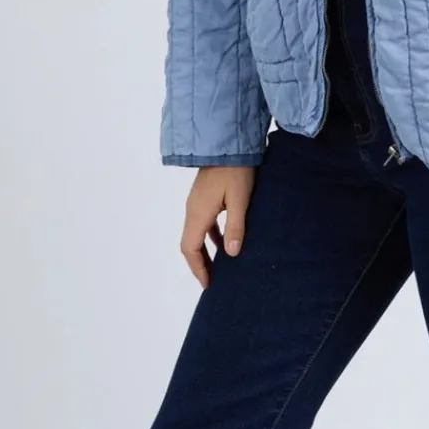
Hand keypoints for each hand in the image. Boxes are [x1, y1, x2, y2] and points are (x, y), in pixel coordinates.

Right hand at [181, 165, 255, 287]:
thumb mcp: (239, 200)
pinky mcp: (203, 197)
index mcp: (198, 213)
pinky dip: (209, 237)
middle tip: (211, 280)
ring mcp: (196, 203)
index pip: (190, 248)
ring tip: (218, 266)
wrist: (227, 144)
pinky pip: (201, 223)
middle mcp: (192, 210)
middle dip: (199, 263)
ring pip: (194, 234)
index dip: (198, 268)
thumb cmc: (236, 170)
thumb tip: (231, 254)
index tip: (207, 283)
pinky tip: (223, 241)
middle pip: (189, 244)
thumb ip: (235, 227)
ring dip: (204, 251)